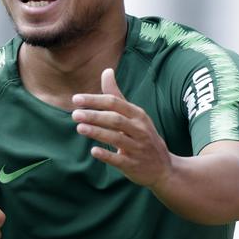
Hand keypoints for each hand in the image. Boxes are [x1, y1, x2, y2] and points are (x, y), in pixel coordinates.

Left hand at [72, 68, 174, 189]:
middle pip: (115, 119)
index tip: (76, 99)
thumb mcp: (134, 115)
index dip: (95, 100)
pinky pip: (119, 159)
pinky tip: (94, 151)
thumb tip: (106, 70)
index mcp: (138, 115)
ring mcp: (138, 148)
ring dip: (97, 132)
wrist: (163, 167)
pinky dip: (107, 154)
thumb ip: (117, 96)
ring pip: (117, 138)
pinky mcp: (134, 165)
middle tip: (75, 114)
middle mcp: (140, 130)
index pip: (115, 103)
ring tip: (80, 128)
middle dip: (94, 116)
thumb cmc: (143, 136)